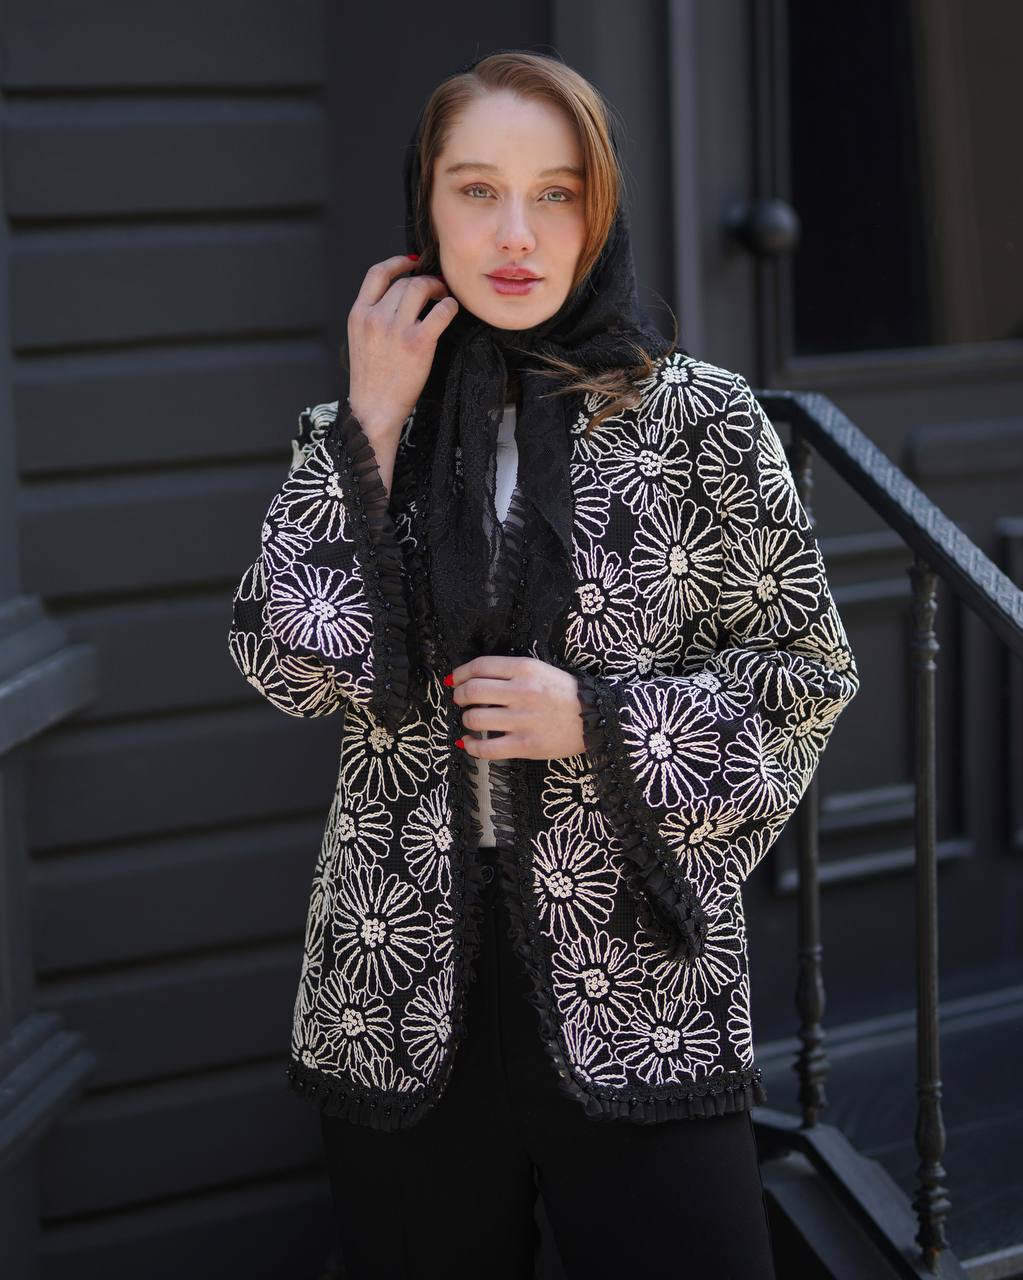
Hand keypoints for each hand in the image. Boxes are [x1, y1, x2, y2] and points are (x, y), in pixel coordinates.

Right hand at [347, 254, 457, 437]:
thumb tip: (399, 295)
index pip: (377, 274)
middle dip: (424, 281)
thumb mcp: (360, 340)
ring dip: (437, 288)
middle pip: (405, 282)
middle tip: (435, 289)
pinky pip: (440, 311)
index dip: (397, 262)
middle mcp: (375, 318)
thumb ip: (373, 316)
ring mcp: (396, 330)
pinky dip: (449, 306)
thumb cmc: (371, 380)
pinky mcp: (417, 343)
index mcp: (358, 314)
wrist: (373, 409)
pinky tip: (451, 311)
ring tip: (443, 297)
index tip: (411, 263)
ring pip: (421, 288)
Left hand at [448, 655, 586, 760]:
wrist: (597, 718)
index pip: (479, 666)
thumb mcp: (541, 670)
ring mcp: (523, 720)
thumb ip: (510, 672)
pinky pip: (487, 748)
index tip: (454, 680)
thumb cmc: (566, 694)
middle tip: (460, 699)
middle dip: (459, 696)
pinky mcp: (526, 745)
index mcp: (525, 669)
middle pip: (472, 691)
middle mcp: (522, 692)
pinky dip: (471, 746)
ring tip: (470, 720)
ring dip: (466, 719)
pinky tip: (469, 743)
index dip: (460, 673)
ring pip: (475, 718)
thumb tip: (473, 677)